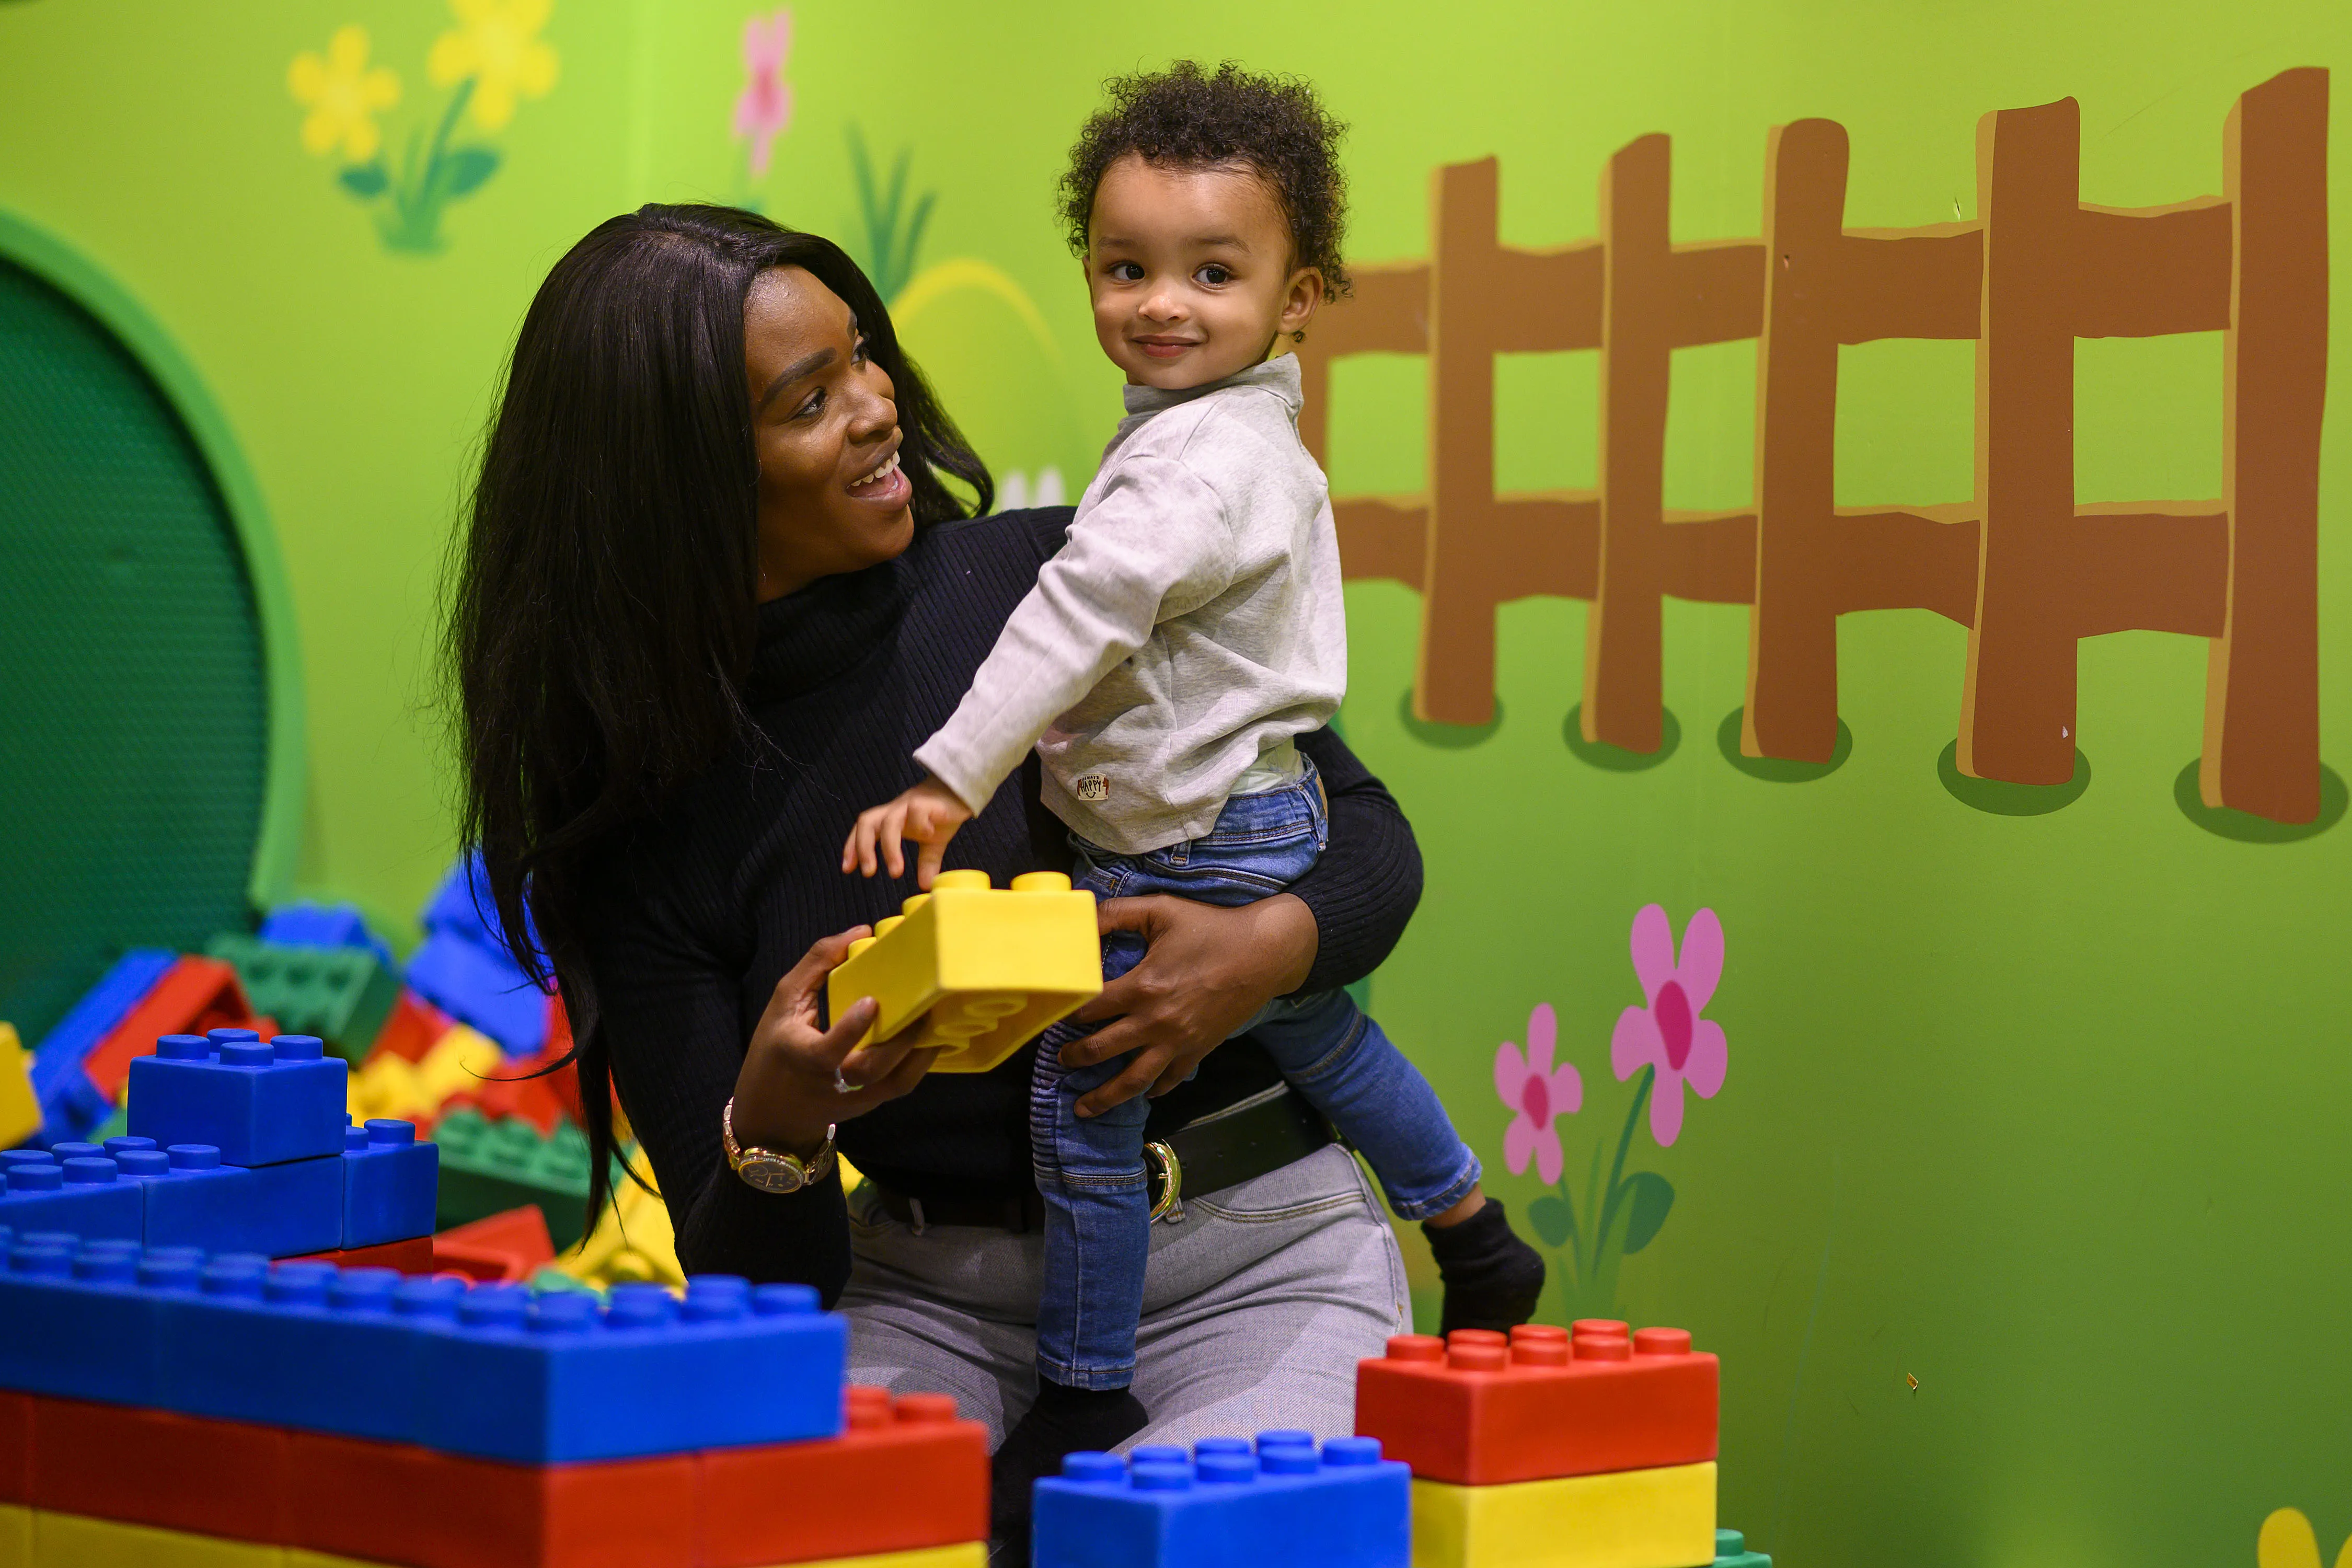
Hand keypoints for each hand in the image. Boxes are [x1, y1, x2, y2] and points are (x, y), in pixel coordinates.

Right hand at [731, 927, 941, 1153]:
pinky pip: (902, 1084)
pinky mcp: (871, 1103)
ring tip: (937, 1017)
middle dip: (901, 1040)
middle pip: (871, 1070)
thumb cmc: (778, 1047)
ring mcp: (855, 1098)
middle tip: (923, 1005)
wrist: (773, 1113)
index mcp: (802, 1057)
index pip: (828, 1051)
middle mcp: (831, 1083)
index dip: (850, 1029)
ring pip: (896, 1083)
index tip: (870, 1002)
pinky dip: (921, 1061)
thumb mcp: (785, 1001)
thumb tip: (861, 932)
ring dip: (921, 1051)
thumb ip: (817, 964)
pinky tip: (933, 1035)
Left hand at [841, 774, 973, 887]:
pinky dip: (919, 825)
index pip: (863, 829)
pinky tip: (928, 833)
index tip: (847, 869)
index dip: (852, 847)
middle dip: (862, 847)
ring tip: (896, 871)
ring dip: (889, 848)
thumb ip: (926, 862)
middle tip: (868, 873)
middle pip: (867, 821)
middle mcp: (895, 810)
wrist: (962, 791)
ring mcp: (910, 804)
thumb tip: (926, 885)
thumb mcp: (932, 842)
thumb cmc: (941, 815)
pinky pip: (916, 811)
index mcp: (891, 819)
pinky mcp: (927, 801)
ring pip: (889, 822)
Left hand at [1057, 892, 1317, 1117]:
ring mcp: (1178, 1041)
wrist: (1265, 953)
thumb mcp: (1162, 909)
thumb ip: (1118, 912)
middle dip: (1075, 1058)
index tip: (1055, 1015)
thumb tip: (1082, 915)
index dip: (1067, 1012)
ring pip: (1133, 1080)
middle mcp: (1155, 1021)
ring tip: (1083, 1108)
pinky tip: (1144, 1094)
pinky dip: (1155, 1089)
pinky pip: (1171, 1078)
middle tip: (1061, 1061)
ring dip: (1104, 1097)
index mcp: (1142, 987)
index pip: (1090, 1008)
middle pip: (1102, 1050)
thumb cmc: (1213, 928)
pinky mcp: (1199, 1049)